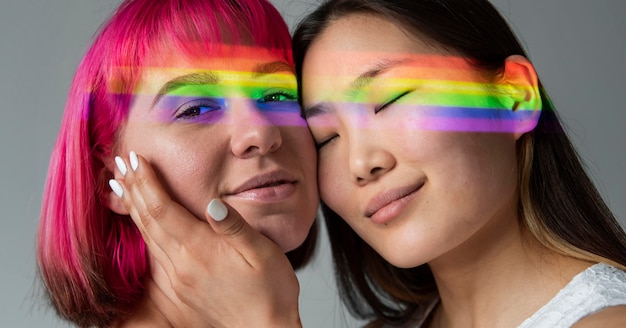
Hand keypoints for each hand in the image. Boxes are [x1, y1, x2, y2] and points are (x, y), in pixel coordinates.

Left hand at [110, 152, 301, 327]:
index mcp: (200, 250)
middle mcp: (181, 265)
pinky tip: (141, 223)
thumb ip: (235, 227)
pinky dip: (142, 232)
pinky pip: (152, 256)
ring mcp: (176, 280)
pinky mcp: (178, 291)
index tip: (136, 158)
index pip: (162, 208)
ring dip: (132, 208)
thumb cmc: (270, 292)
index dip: (146, 181)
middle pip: (147, 220)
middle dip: (132, 188)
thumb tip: (214, 204)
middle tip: (120, 162)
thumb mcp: (263, 253)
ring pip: (146, 237)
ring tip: (120, 186)